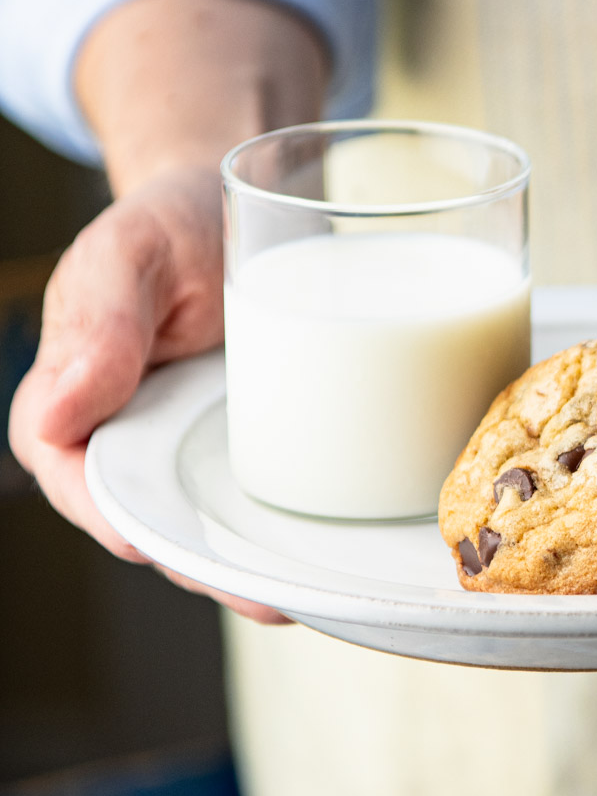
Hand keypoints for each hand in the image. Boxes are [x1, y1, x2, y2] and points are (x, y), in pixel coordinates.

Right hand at [8, 165, 288, 623]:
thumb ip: (98, 319)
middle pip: (159, 523)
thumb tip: (61, 411)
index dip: (127, 527)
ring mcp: (191, 443)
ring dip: (256, 560)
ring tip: (315, 589)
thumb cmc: (172, 222)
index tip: (178, 550)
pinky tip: (337, 542)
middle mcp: (131, 438)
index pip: (84, 487)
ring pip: (213, 519)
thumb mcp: (131, 250)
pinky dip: (291, 519)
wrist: (241, 199)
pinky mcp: (247, 436)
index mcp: (75, 404)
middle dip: (211, 568)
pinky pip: (262, 487)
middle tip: (273, 596)